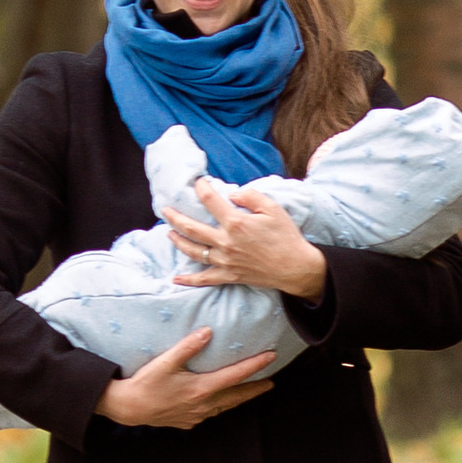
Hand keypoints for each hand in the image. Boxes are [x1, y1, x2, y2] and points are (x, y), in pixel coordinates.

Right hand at [97, 326, 279, 429]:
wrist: (129, 408)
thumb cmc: (145, 383)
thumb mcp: (165, 362)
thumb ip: (188, 346)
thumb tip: (208, 331)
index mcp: (202, 388)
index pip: (235, 375)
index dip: (255, 366)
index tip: (271, 358)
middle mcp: (204, 404)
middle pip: (237, 396)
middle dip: (255, 388)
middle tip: (271, 383)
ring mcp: (196, 415)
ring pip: (226, 406)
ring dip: (240, 398)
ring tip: (250, 392)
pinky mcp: (188, 421)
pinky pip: (211, 413)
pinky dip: (221, 406)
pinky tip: (220, 402)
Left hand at [165, 179, 326, 303]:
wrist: (296, 268)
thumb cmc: (286, 236)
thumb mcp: (273, 208)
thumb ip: (251, 196)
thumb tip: (233, 194)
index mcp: (235, 223)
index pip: (210, 201)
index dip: (201, 188)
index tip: (197, 182)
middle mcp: (225, 242)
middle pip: (192, 228)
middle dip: (175, 217)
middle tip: (165, 209)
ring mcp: (225, 261)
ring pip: (193, 251)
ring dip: (178, 241)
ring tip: (169, 233)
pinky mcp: (229, 276)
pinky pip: (204, 279)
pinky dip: (189, 279)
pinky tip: (176, 278)